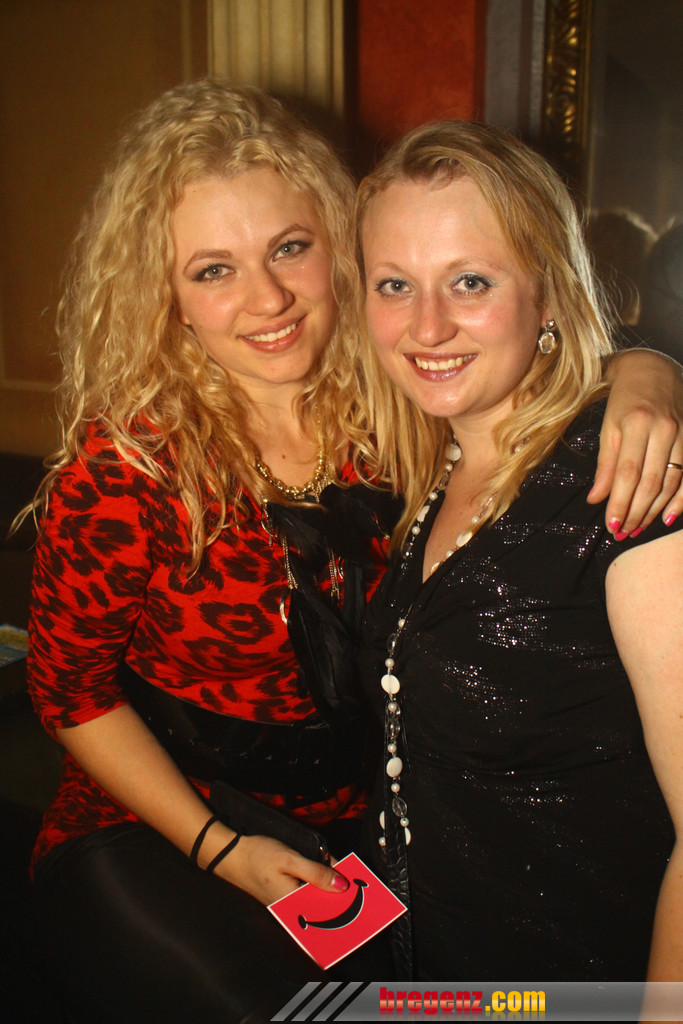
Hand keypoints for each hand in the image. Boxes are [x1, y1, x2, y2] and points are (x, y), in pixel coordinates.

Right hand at [213, 834, 348, 904]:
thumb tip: (342, 885)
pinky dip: (319, 886)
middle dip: (339, 898)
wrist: (231, 853)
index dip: (344, 902)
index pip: (325, 910)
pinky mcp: (285, 894)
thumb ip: (316, 873)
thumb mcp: (290, 860)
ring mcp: (287, 903)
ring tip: (349, 881)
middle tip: (360, 887)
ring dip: (330, 891)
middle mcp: (291, 910)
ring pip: (316, 900)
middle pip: (322, 907)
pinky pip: (307, 893)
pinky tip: (330, 877)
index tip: (363, 894)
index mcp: (292, 905)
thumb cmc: (258, 855)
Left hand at [589, 351, 682, 534]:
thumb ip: (604, 464)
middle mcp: (663, 428)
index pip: (627, 472)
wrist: (653, 370)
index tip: (611, 525)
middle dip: (636, 512)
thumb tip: (595, 499)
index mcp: (636, 423)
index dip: (620, 502)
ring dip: (654, 510)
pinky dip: (680, 499)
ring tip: (637, 528)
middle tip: (622, 532)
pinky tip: (667, 516)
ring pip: (672, 481)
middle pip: (651, 482)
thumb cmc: (624, 400)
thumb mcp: (608, 427)